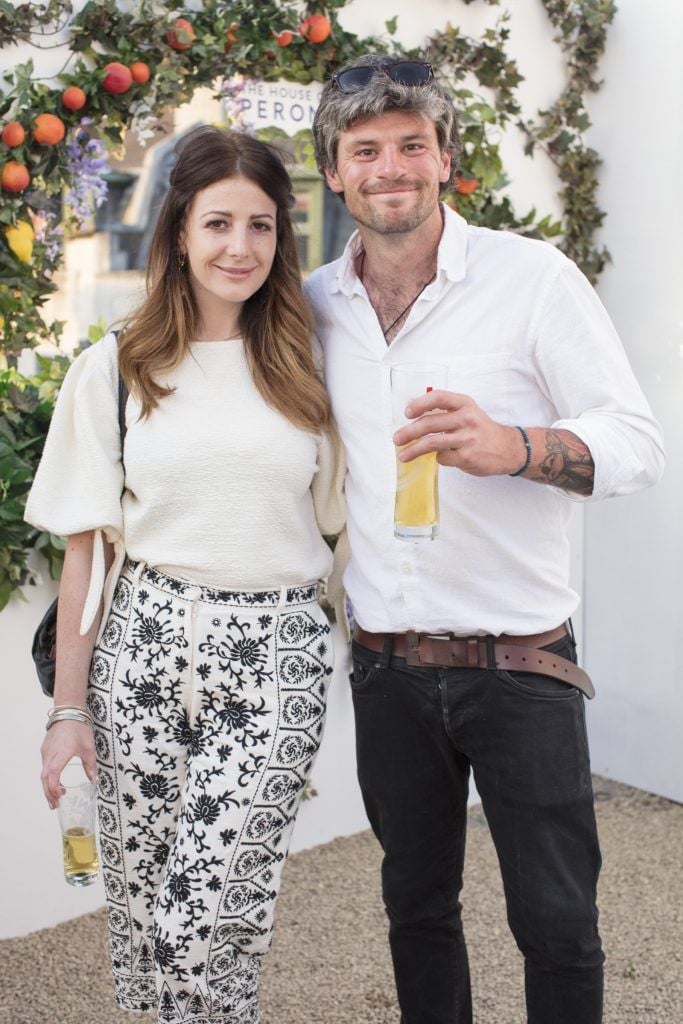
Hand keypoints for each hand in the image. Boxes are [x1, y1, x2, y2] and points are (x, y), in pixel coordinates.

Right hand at [41, 720, 96, 809]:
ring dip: (48, 787)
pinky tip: (56, 782)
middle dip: (49, 793)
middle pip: (45, 778)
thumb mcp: (89, 748)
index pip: (53, 773)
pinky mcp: (45, 750)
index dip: (54, 787)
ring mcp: (46, 752)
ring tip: (57, 797)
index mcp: (62, 753)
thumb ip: (91, 766)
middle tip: (55, 806)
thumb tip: (94, 782)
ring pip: (43, 773)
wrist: (68, 712)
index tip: (60, 796)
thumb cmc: (80, 728)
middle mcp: (50, 754)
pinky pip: (44, 767)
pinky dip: (48, 777)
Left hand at [393, 389, 526, 476]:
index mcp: (464, 404)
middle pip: (429, 423)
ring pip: (431, 442)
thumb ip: (446, 411)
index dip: (419, 404)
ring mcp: (467, 438)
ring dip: (413, 450)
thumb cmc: (481, 430)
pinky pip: (442, 458)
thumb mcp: (468, 412)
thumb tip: (414, 417)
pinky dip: (436, 459)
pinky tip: (438, 458)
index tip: (407, 413)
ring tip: (403, 455)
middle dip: (408, 432)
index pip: (438, 398)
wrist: (508, 448)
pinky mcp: (467, 457)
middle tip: (397, 439)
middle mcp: (466, 418)